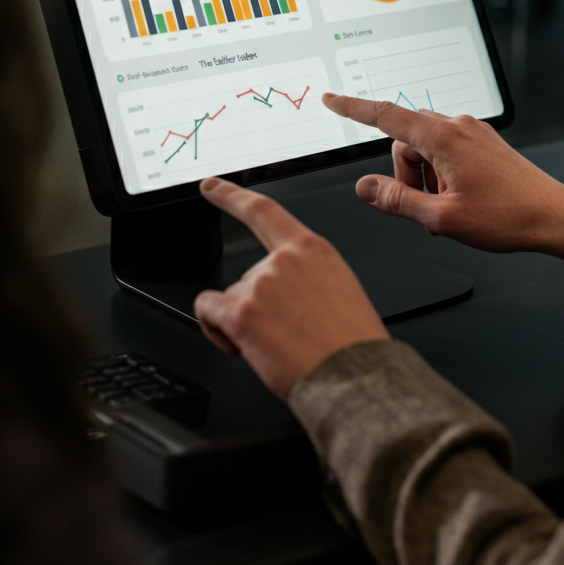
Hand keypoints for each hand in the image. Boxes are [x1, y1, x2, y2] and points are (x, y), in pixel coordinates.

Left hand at [194, 177, 388, 399]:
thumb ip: (306, 278)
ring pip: (230, 299)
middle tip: (287, 333)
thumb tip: (283, 296)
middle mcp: (284, 260)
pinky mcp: (241, 313)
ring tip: (279, 345)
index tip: (211, 186)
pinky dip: (216, 330)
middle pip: (247, 277)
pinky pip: (208, 312)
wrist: (355, 378)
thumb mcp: (341, 290)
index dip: (232, 196)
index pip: (264, 211)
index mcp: (314, 250)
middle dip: (256, 306)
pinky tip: (242, 344)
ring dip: (242, 323)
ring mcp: (261, 284)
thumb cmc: (352, 345)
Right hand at [322, 95, 563, 255]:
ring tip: (449, 207)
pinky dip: (441, 174)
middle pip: (405, 140)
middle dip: (406, 174)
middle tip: (426, 207)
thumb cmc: (507, 217)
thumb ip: (397, 201)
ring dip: (425, 177)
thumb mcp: (442, 218)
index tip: (332, 99)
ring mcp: (473, 132)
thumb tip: (364, 187)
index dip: (354, 109)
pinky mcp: (482, 142)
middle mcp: (458, 126)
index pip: (386, 116)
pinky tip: (461, 199)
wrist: (553, 218)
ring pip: (425, 147)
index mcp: (445, 138)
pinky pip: (446, 150)